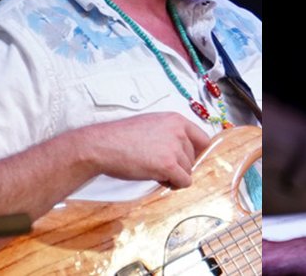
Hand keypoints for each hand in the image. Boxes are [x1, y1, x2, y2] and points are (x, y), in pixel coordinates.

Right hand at [75, 113, 210, 187]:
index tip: (182, 158)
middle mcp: (179, 132)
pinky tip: (159, 179)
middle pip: (194, 158)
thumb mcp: (150, 125)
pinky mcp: (169, 165)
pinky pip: (184, 182)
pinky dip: (174, 185)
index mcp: (176, 119)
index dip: (194, 151)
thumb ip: (169, 133)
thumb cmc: (121, 136)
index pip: (202, 139)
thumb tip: (182, 151)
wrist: (103, 145)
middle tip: (158, 164)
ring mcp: (174, 148)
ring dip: (174, 175)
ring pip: (188, 171)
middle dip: (179, 165)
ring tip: (153, 170)